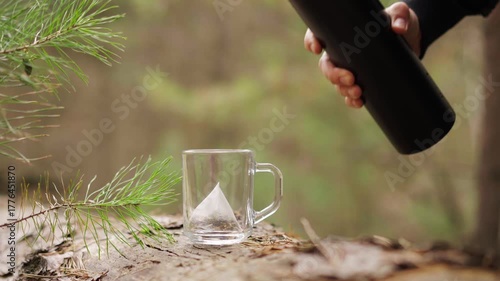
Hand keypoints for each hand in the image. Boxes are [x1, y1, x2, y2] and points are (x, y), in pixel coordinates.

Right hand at [304, 2, 420, 107]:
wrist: (412, 40)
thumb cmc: (400, 21)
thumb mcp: (401, 13)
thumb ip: (399, 15)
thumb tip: (398, 28)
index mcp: (344, 33)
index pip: (319, 35)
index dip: (312, 41)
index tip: (317, 48)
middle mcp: (342, 53)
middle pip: (326, 66)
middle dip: (334, 75)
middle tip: (350, 78)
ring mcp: (351, 69)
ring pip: (337, 83)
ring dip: (343, 89)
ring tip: (358, 92)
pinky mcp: (362, 82)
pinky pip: (349, 94)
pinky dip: (351, 100)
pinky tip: (358, 102)